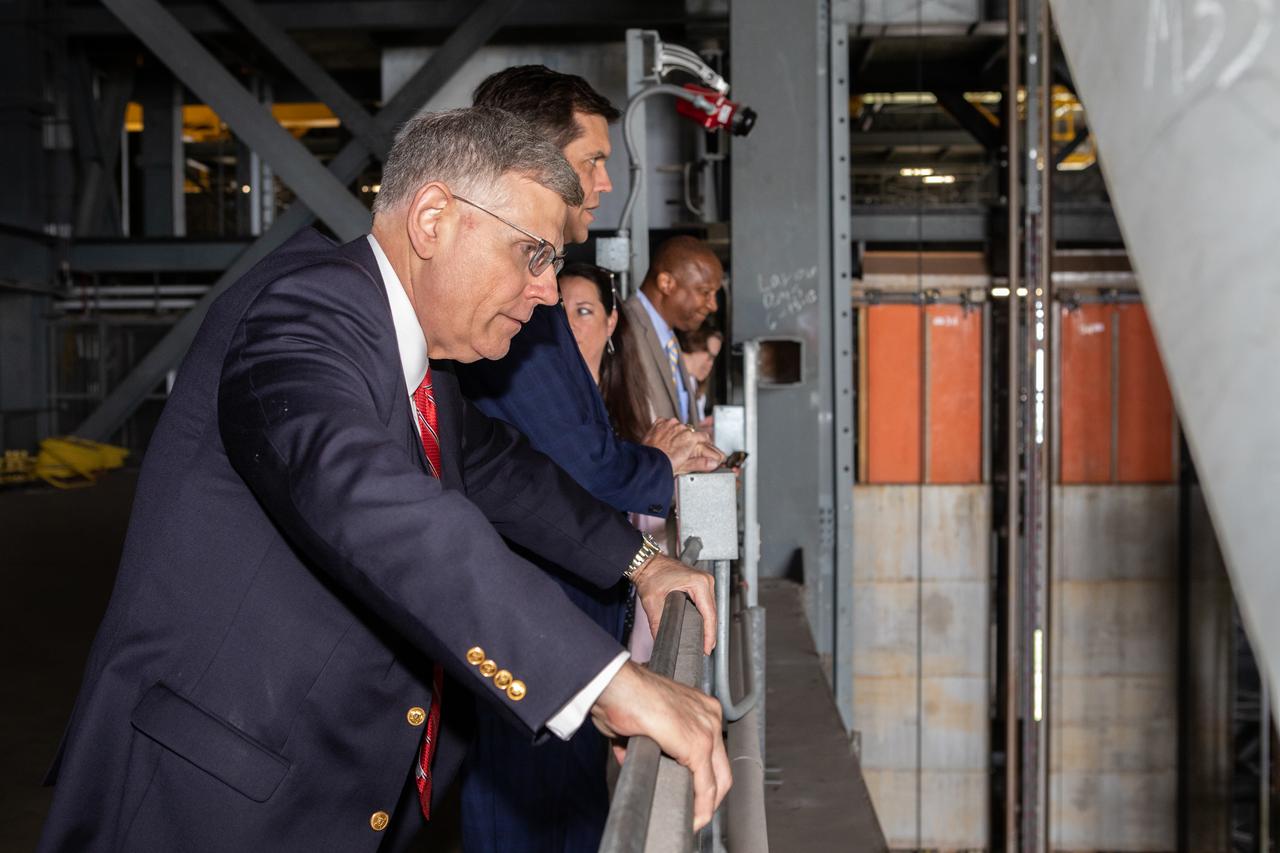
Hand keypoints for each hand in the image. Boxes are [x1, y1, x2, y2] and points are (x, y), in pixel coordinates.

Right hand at [591, 661, 731, 830]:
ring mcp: (707, 729)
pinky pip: (706, 786)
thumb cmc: (621, 694)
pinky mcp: (697, 745)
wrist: (614, 684)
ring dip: (706, 804)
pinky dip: (701, 807)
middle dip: (710, 796)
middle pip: (721, 767)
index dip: (703, 776)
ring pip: (719, 779)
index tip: (691, 791)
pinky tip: (694, 818)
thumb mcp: (640, 721)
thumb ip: (644, 741)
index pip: (712, 750)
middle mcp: (709, 715)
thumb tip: (635, 756)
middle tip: (695, 811)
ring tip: (692, 818)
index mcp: (698, 707)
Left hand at [630, 553, 716, 654]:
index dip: (709, 634)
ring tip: (705, 643)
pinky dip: (705, 616)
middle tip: (705, 650)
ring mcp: (705, 581)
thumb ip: (657, 624)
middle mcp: (706, 581)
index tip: (707, 648)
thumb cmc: (651, 574)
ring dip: (709, 625)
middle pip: (713, 613)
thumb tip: (661, 641)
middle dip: (710, 632)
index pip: (709, 614)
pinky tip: (702, 627)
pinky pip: (707, 604)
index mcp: (699, 583)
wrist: (647, 563)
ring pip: (711, 609)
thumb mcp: (652, 602)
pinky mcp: (701, 584)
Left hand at [642, 418, 724, 475]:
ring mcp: (670, 424)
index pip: (704, 436)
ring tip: (671, 446)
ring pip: (678, 426)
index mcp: (690, 438)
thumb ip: (701, 463)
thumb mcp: (685, 467)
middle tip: (683, 450)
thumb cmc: (663, 465)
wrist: (646, 462)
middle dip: (689, 439)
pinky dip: (667, 429)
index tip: (704, 446)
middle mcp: (681, 428)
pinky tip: (664, 440)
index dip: (705, 443)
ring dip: (677, 433)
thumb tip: (713, 463)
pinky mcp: (660, 422)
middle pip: (691, 432)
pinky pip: (667, 423)